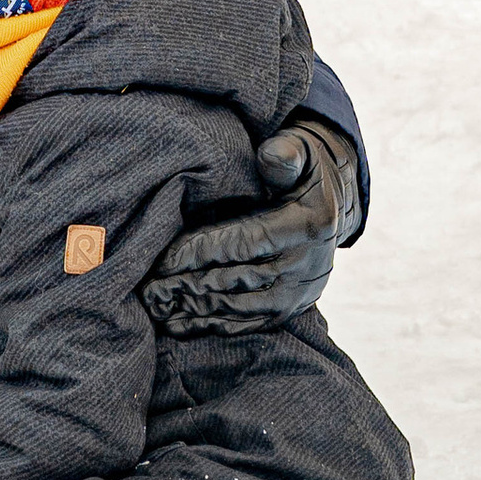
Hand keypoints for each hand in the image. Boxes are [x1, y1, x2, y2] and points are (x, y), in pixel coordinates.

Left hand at [142, 116, 359, 336]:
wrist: (332, 206)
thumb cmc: (304, 172)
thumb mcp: (303, 153)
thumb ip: (286, 153)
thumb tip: (271, 155)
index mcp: (306, 225)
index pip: (246, 242)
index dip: (203, 251)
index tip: (164, 259)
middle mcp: (304, 265)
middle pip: (237, 279)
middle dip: (189, 284)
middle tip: (148, 288)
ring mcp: (298, 293)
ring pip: (239, 306)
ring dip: (195, 309)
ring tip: (156, 306)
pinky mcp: (289, 309)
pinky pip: (248, 323)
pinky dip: (212, 326)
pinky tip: (178, 325)